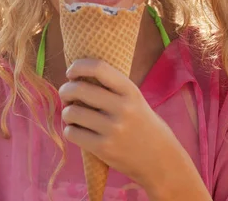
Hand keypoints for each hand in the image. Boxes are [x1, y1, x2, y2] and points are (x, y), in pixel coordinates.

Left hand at [58, 58, 208, 198]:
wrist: (162, 162)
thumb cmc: (143, 126)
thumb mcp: (135, 101)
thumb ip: (112, 89)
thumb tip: (75, 79)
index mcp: (130, 91)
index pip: (98, 68)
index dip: (78, 66)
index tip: (70, 72)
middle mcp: (122, 107)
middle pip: (78, 89)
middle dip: (65, 91)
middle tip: (66, 96)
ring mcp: (113, 129)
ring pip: (71, 112)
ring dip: (66, 113)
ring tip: (72, 116)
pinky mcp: (104, 148)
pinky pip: (72, 133)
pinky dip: (70, 131)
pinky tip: (77, 132)